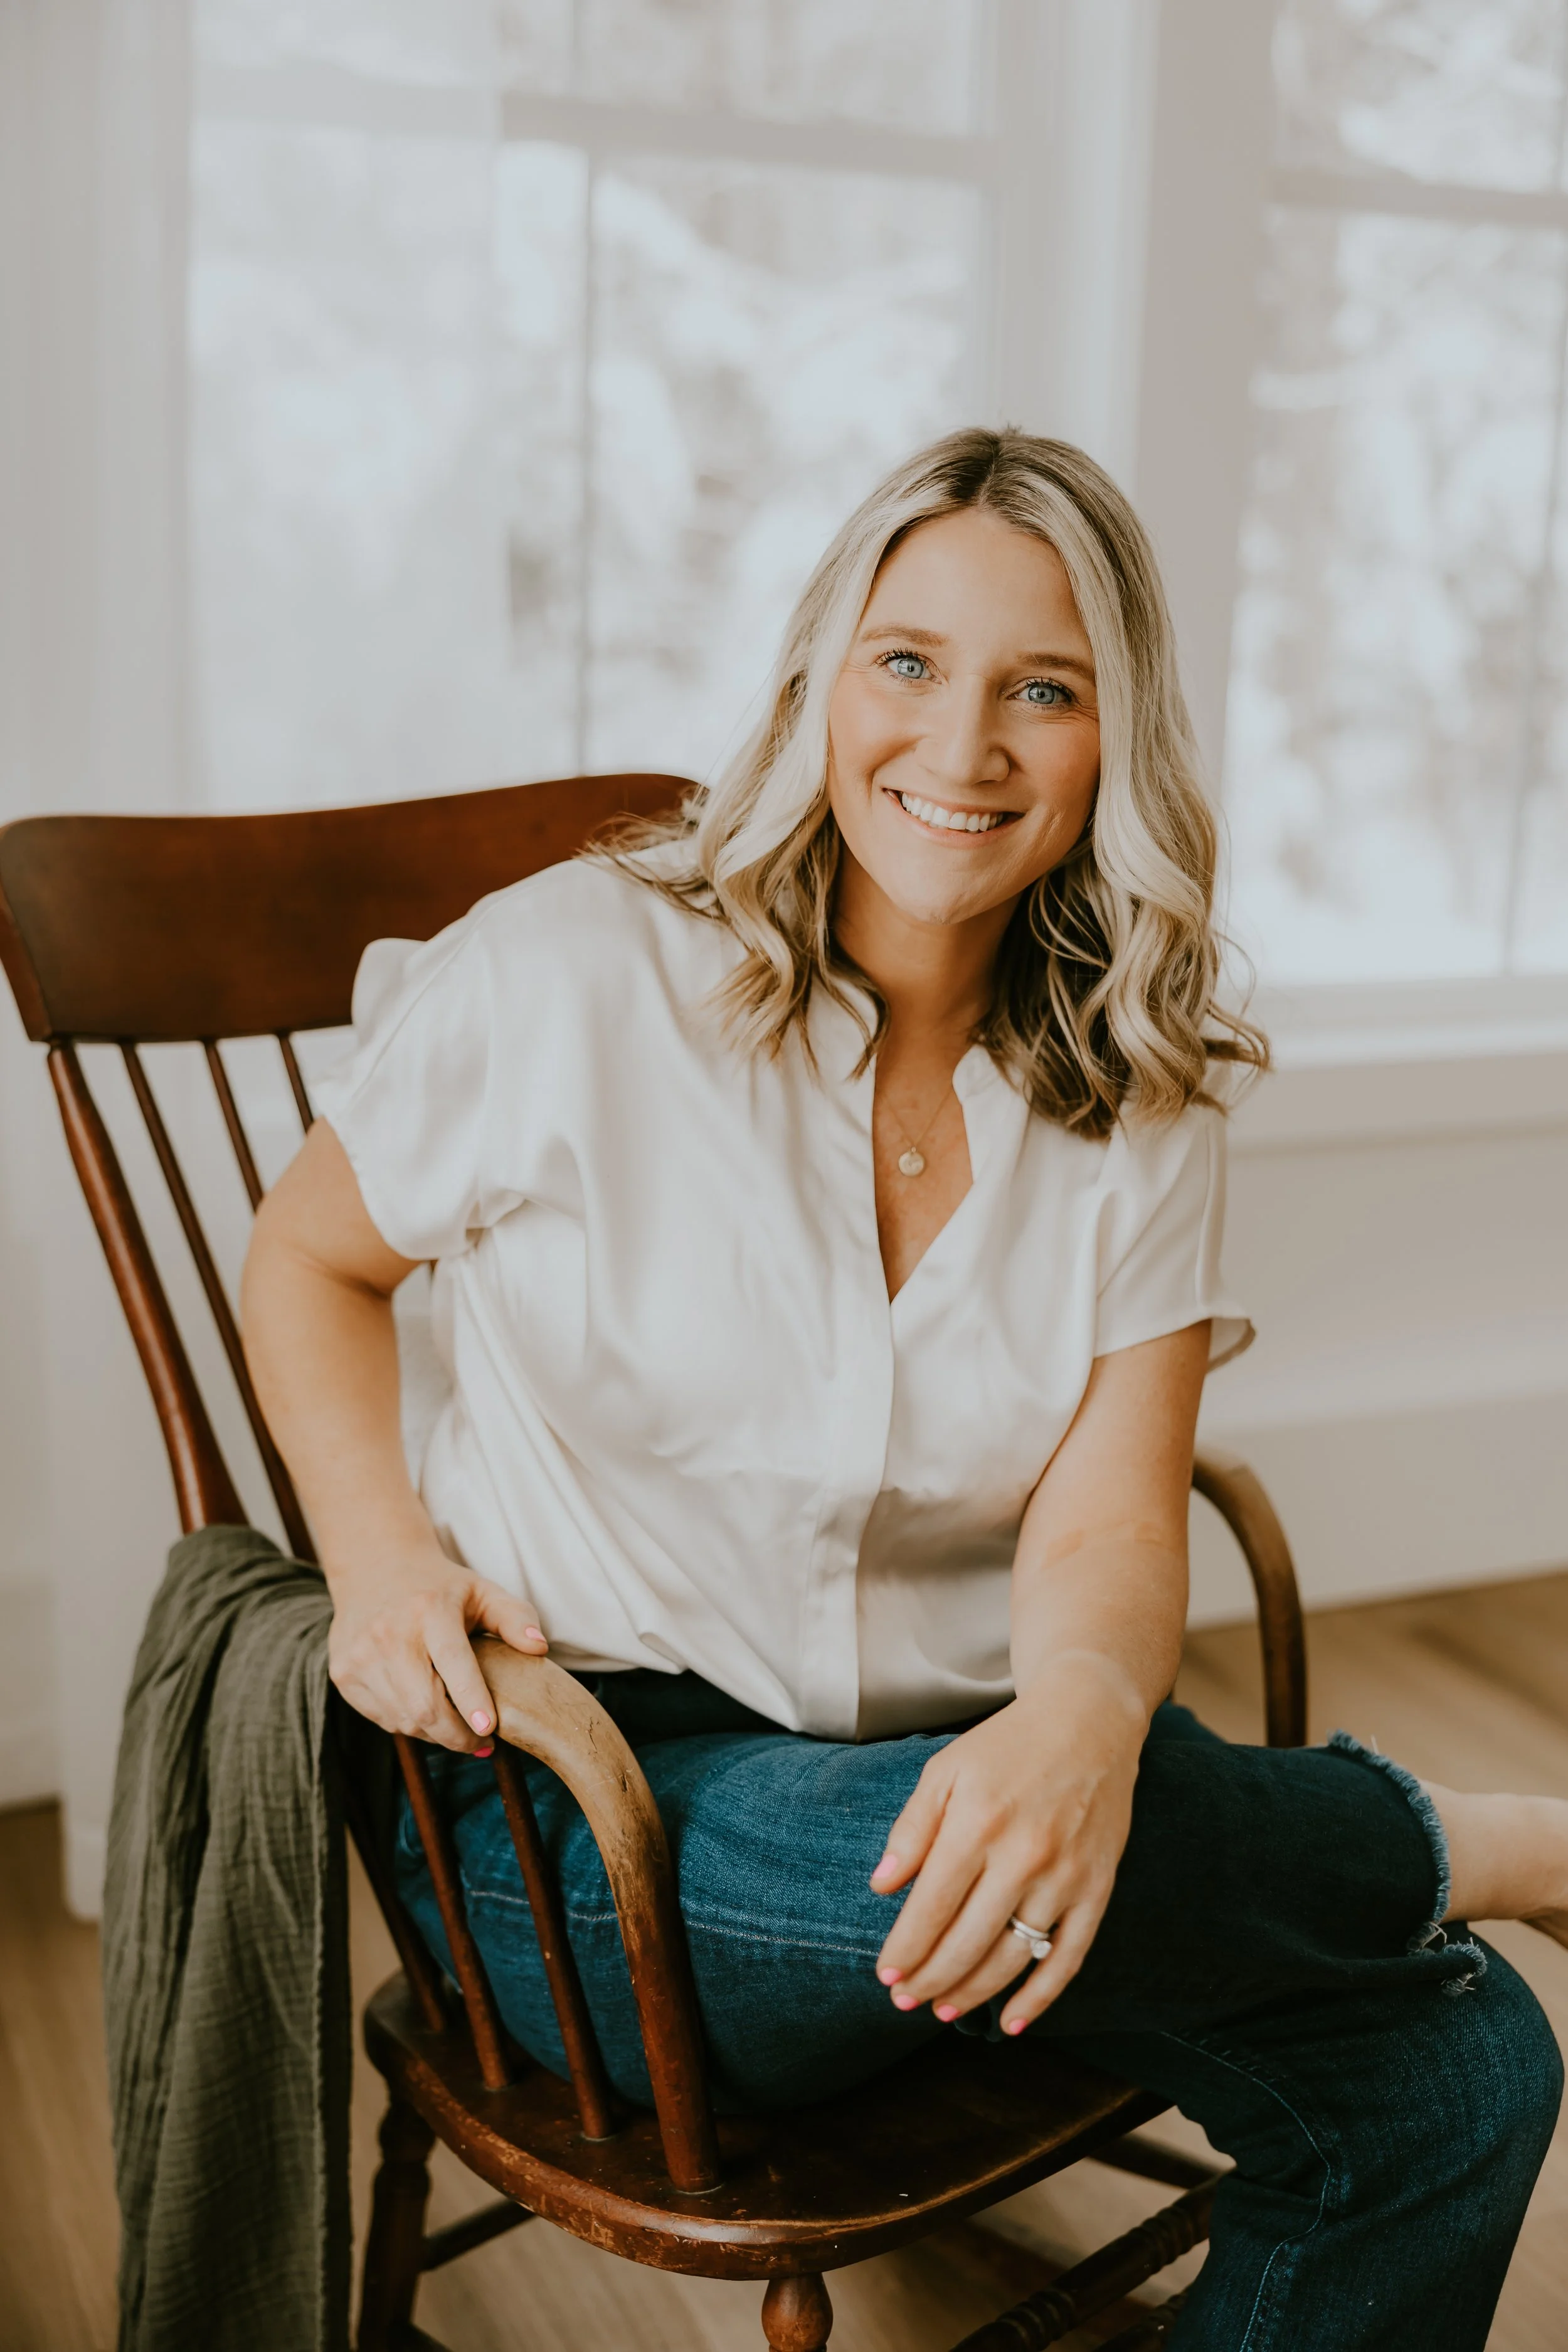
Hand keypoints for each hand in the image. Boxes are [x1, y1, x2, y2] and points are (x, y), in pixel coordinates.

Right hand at [327, 1542, 547, 1754]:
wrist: (375, 1568)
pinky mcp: (343, 1673)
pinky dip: (408, 1724)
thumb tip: (539, 1648)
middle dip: (456, 1735)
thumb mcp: (483, 1592)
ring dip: (434, 1734)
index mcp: (429, 1609)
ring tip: (456, 1727)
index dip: (470, 1699)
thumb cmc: (440, 1588)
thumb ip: (515, 1618)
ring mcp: (360, 1655)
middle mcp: (389, 1633)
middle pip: (423, 1704)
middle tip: (482, 1743)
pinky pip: (382, 1718)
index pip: (452, 1662)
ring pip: (403, 1719)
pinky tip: (424, 1711)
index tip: (488, 1729)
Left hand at [870, 1653, 1145, 2033]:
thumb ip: (912, 1829)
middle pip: (968, 1941)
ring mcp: (1066, 1875)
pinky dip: (1041, 1997)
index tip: (885, 1974)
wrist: (1089, 1722)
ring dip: (973, 1993)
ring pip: (1013, 1957)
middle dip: (930, 1979)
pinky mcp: (1098, 1888)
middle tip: (905, 2000)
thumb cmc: (1006, 1747)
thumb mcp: (945, 1770)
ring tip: (943, 2010)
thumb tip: (881, 1886)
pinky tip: (1012, 2021)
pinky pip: (1068, 1957)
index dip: (905, 1948)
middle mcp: (1024, 1854)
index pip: (931, 1906)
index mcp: (978, 1822)